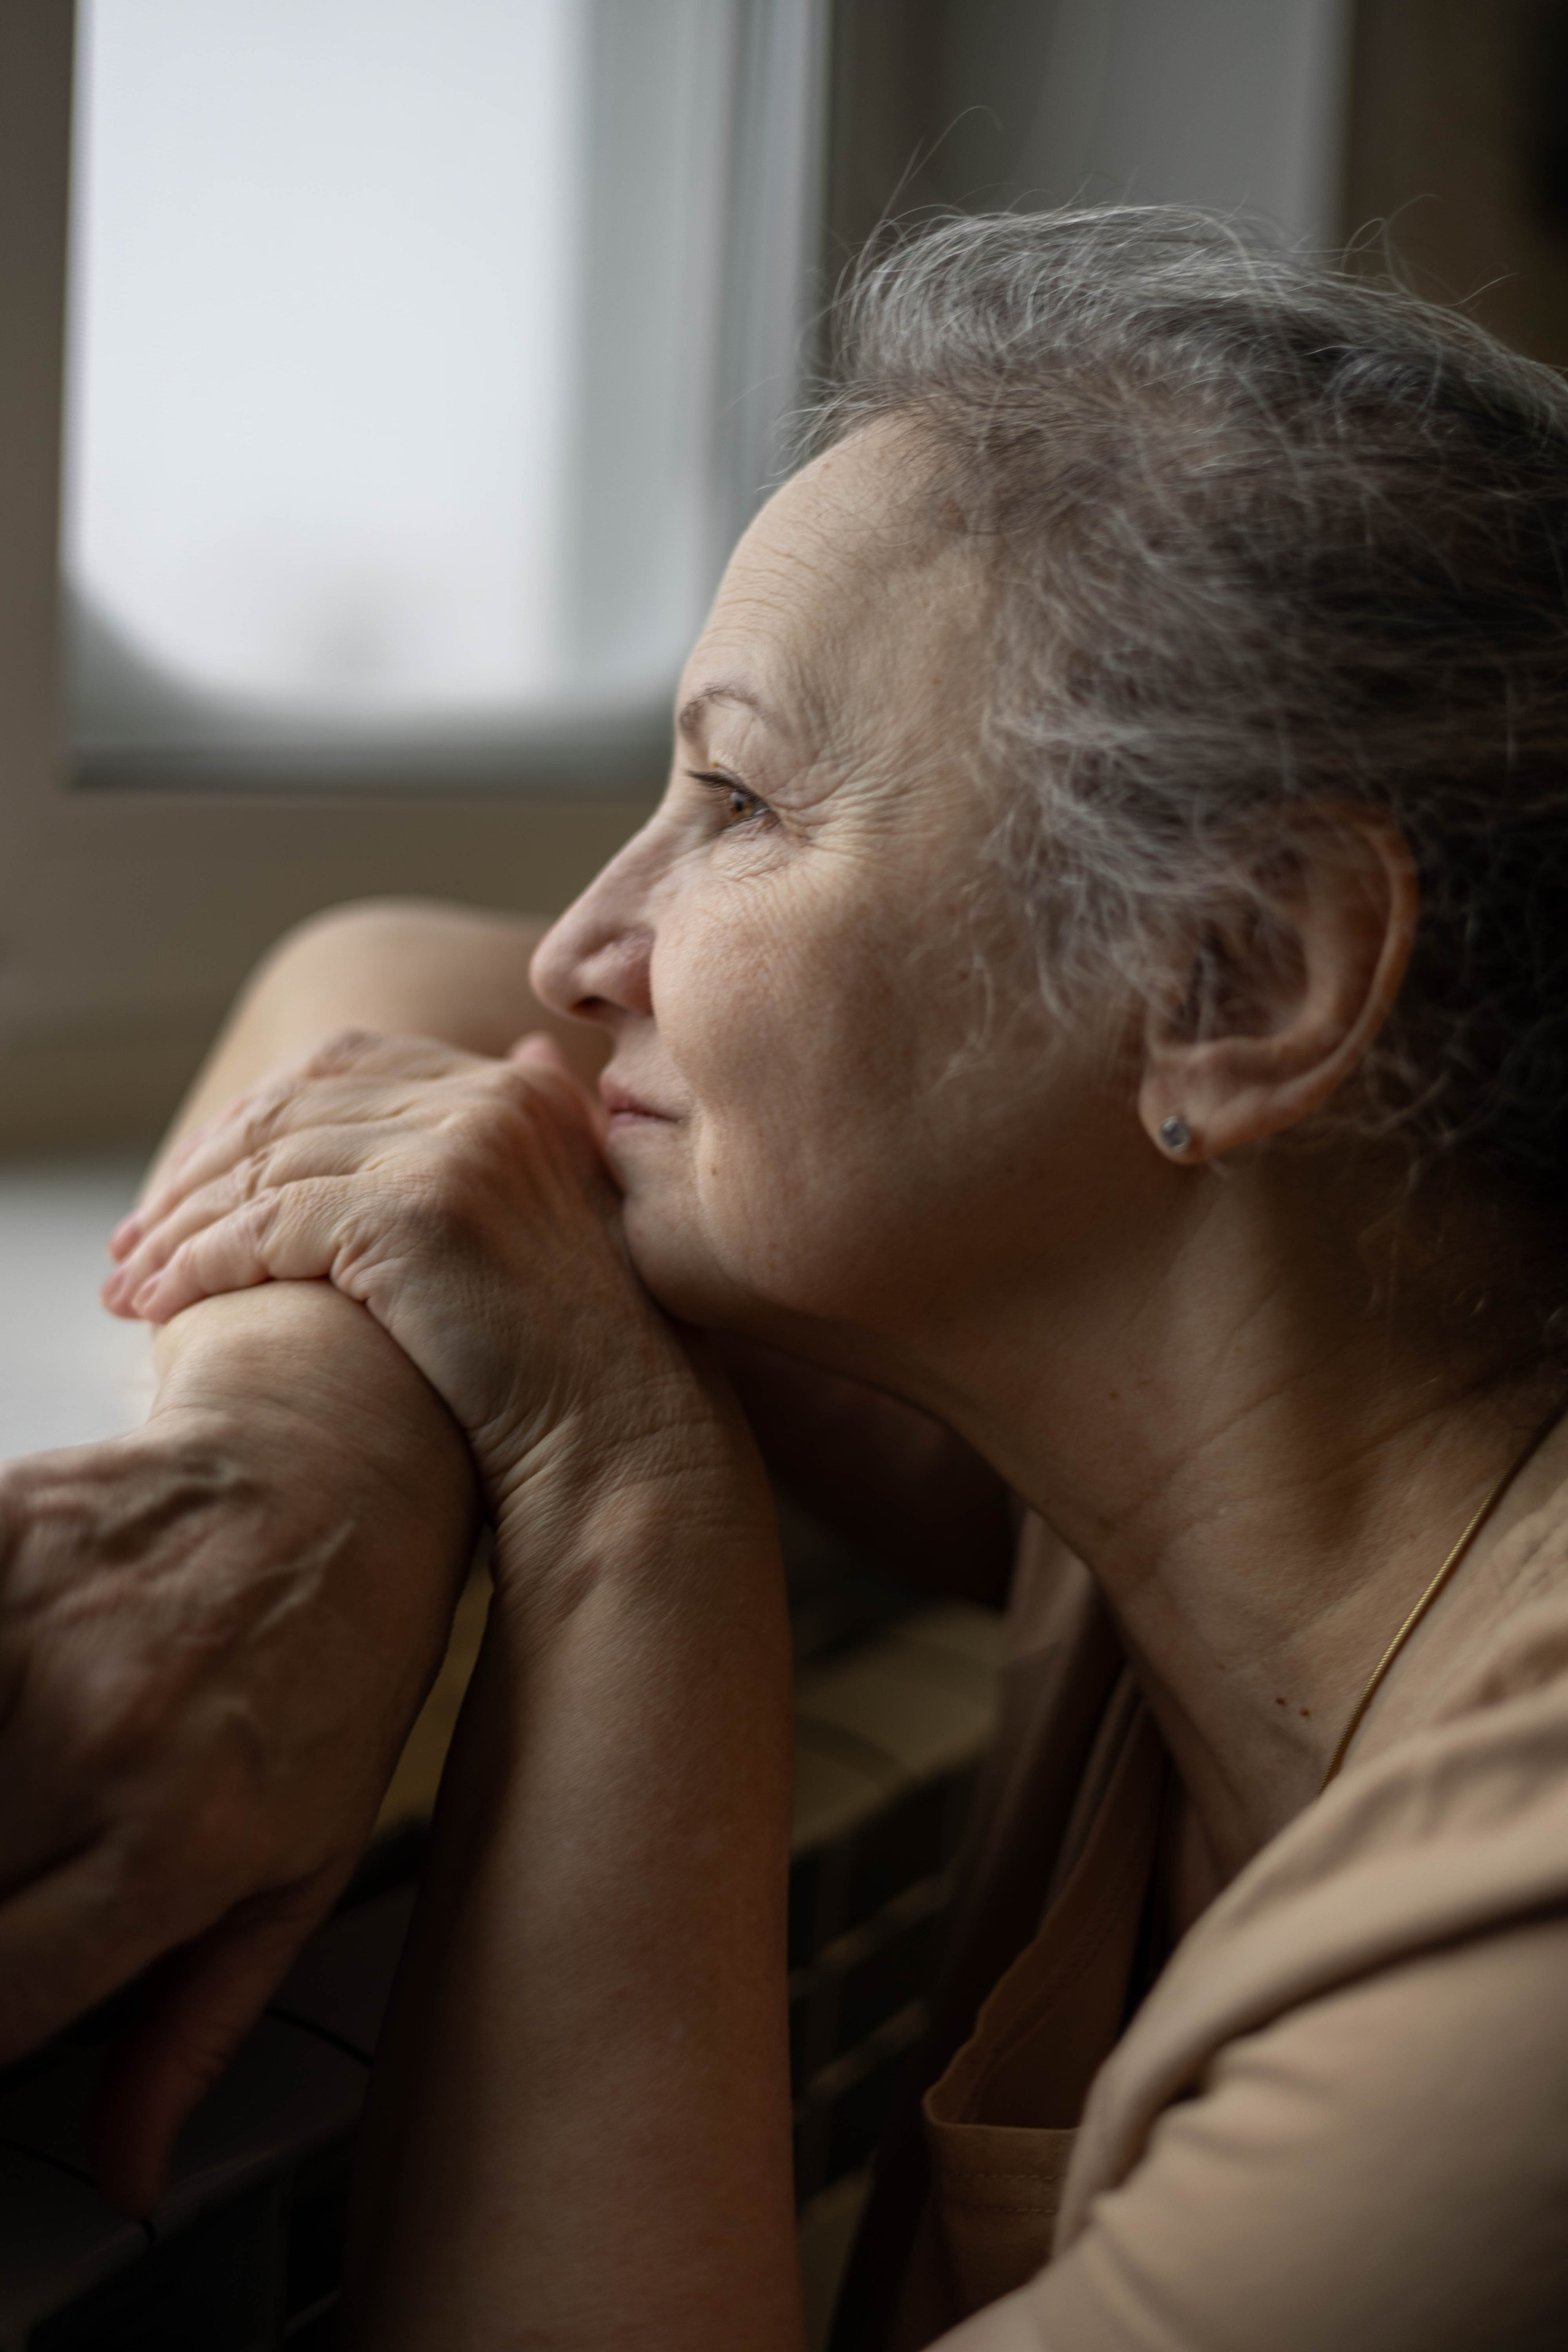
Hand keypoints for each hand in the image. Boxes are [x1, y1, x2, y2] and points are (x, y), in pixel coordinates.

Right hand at [0, 1284, 475, 2214]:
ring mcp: (43, 1631)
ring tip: (30, 1785)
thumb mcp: (308, 1865)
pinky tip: (14, 1707)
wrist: (350, 1469)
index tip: (0, 2000)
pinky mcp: (3, 1533)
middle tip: (33, 1865)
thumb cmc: (338, 1669)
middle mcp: (103, 1741)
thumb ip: (197, 2029)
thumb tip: (125, 2176)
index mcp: (177, 1845)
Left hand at [103, 1031, 704, 1517]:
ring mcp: (453, 1151)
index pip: (345, 1064)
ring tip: (129, 1282)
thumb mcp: (561, 1216)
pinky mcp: (413, 1215)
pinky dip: (198, 1264)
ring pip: (266, 1168)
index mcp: (515, 1093)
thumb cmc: (583, 1356)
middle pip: (291, 1107)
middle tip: (137, 1235)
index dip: (253, 1118)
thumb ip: (531, 1129)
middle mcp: (488, 1100)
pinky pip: (266, 1227)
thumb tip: (524, 1047)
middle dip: (199, 1169)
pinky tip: (159, 1303)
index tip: (193, 1180)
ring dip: (179, 1227)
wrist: (621, 1437)